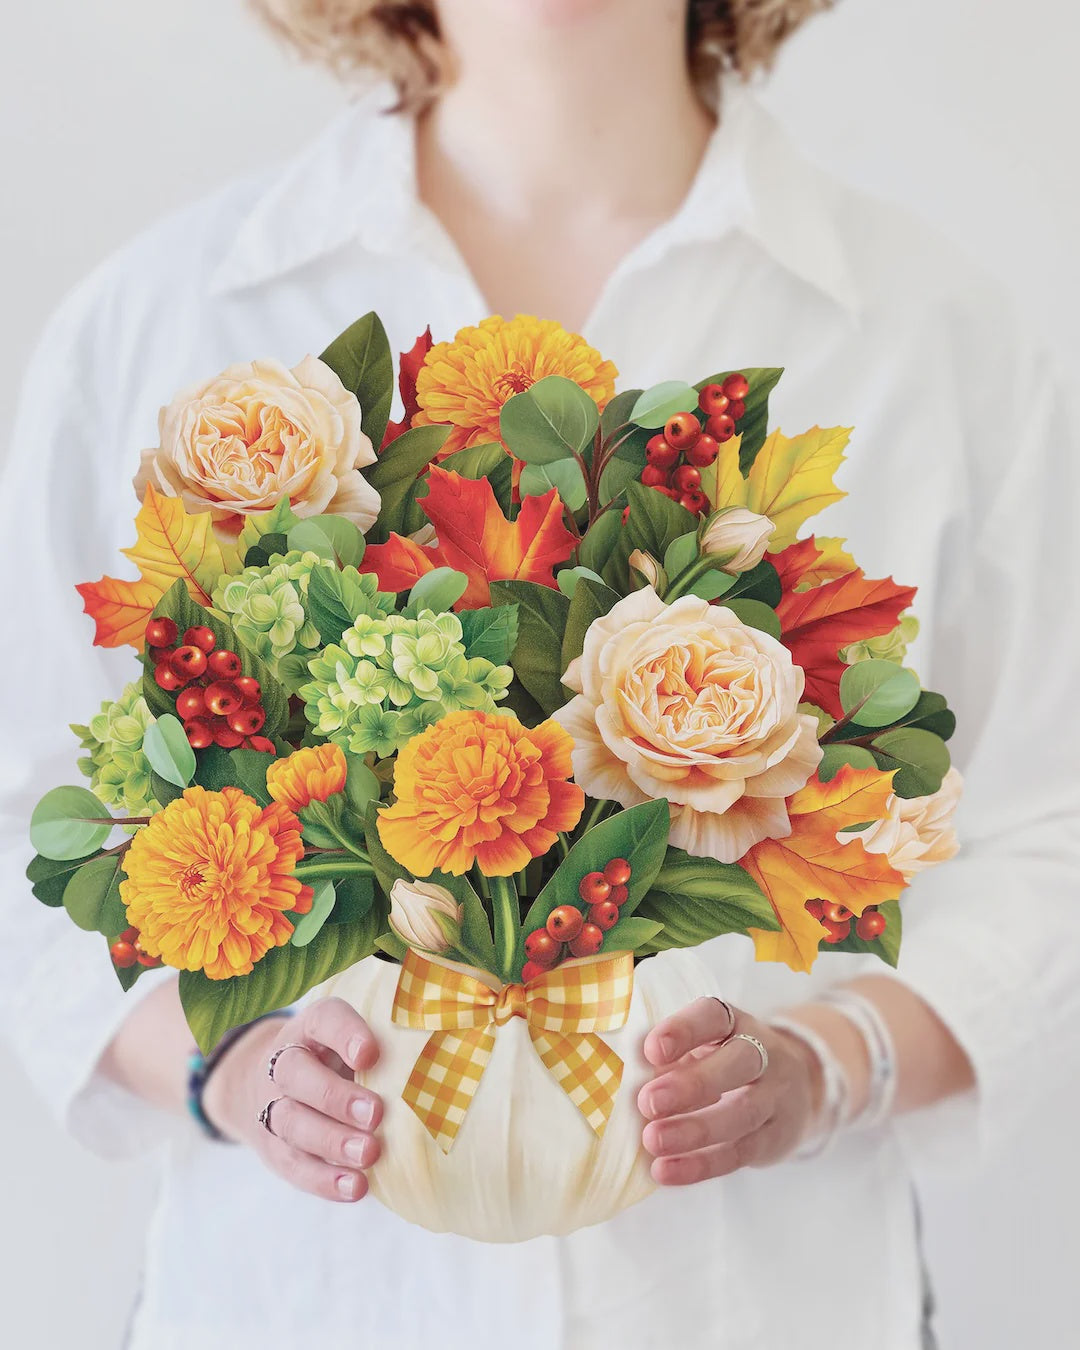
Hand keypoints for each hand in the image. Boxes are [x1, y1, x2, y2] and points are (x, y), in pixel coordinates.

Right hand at [202, 997, 382, 1203]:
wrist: (276, 1085)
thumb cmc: (337, 1059)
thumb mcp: (355, 1039)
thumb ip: (385, 1043)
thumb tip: (439, 1064)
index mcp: (310, 1028)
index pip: (323, 1020)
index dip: (344, 1034)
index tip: (371, 1053)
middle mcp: (285, 1063)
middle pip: (297, 1075)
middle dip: (336, 1097)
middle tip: (375, 1113)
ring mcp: (273, 1106)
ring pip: (293, 1123)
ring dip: (332, 1141)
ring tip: (369, 1154)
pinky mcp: (274, 1148)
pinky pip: (294, 1165)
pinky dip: (324, 1179)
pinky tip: (356, 1186)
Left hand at [638, 996, 821, 1185]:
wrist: (796, 1086)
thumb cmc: (723, 1061)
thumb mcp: (704, 1045)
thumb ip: (671, 1056)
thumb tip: (622, 1076)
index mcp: (735, 1022)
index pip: (714, 1016)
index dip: (683, 1030)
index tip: (650, 1050)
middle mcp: (764, 1053)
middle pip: (738, 1062)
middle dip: (692, 1084)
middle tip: (648, 1102)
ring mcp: (775, 1097)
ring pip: (742, 1113)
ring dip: (694, 1130)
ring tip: (653, 1140)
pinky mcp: (775, 1138)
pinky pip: (740, 1153)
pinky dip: (701, 1165)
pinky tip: (666, 1171)